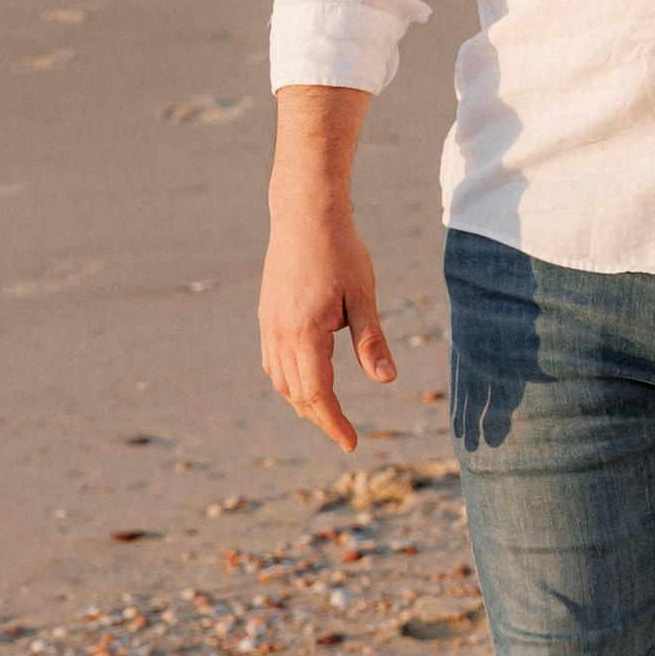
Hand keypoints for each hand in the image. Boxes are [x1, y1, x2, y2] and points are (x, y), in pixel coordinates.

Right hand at [261, 86, 395, 452]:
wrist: (305, 211)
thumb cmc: (341, 250)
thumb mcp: (363, 295)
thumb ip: (371, 340)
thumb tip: (387, 380)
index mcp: (304, 332)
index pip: (318, 394)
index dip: (334, 423)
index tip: (351, 444)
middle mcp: (279, 333)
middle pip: (297, 393)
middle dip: (320, 418)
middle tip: (345, 435)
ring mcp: (269, 324)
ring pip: (281, 380)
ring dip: (302, 402)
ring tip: (328, 414)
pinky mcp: (268, 314)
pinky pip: (273, 361)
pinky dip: (289, 381)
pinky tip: (306, 381)